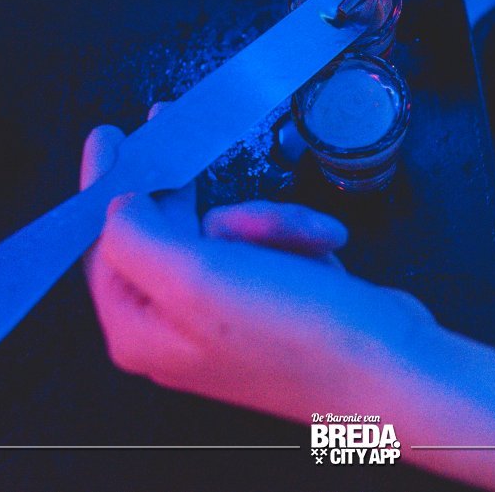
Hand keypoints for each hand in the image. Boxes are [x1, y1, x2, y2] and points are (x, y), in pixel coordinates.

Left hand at [80, 118, 434, 419]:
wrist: (391, 366)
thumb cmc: (295, 331)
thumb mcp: (196, 277)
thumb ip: (135, 235)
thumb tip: (119, 205)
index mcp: (141, 330)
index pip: (103, 245)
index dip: (104, 186)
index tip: (110, 134)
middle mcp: (175, 329)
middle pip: (162, 232)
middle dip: (192, 194)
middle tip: (175, 129)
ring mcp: (224, 318)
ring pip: (222, 231)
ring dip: (265, 222)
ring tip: (306, 241)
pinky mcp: (269, 306)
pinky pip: (263, 246)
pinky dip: (292, 238)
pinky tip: (322, 249)